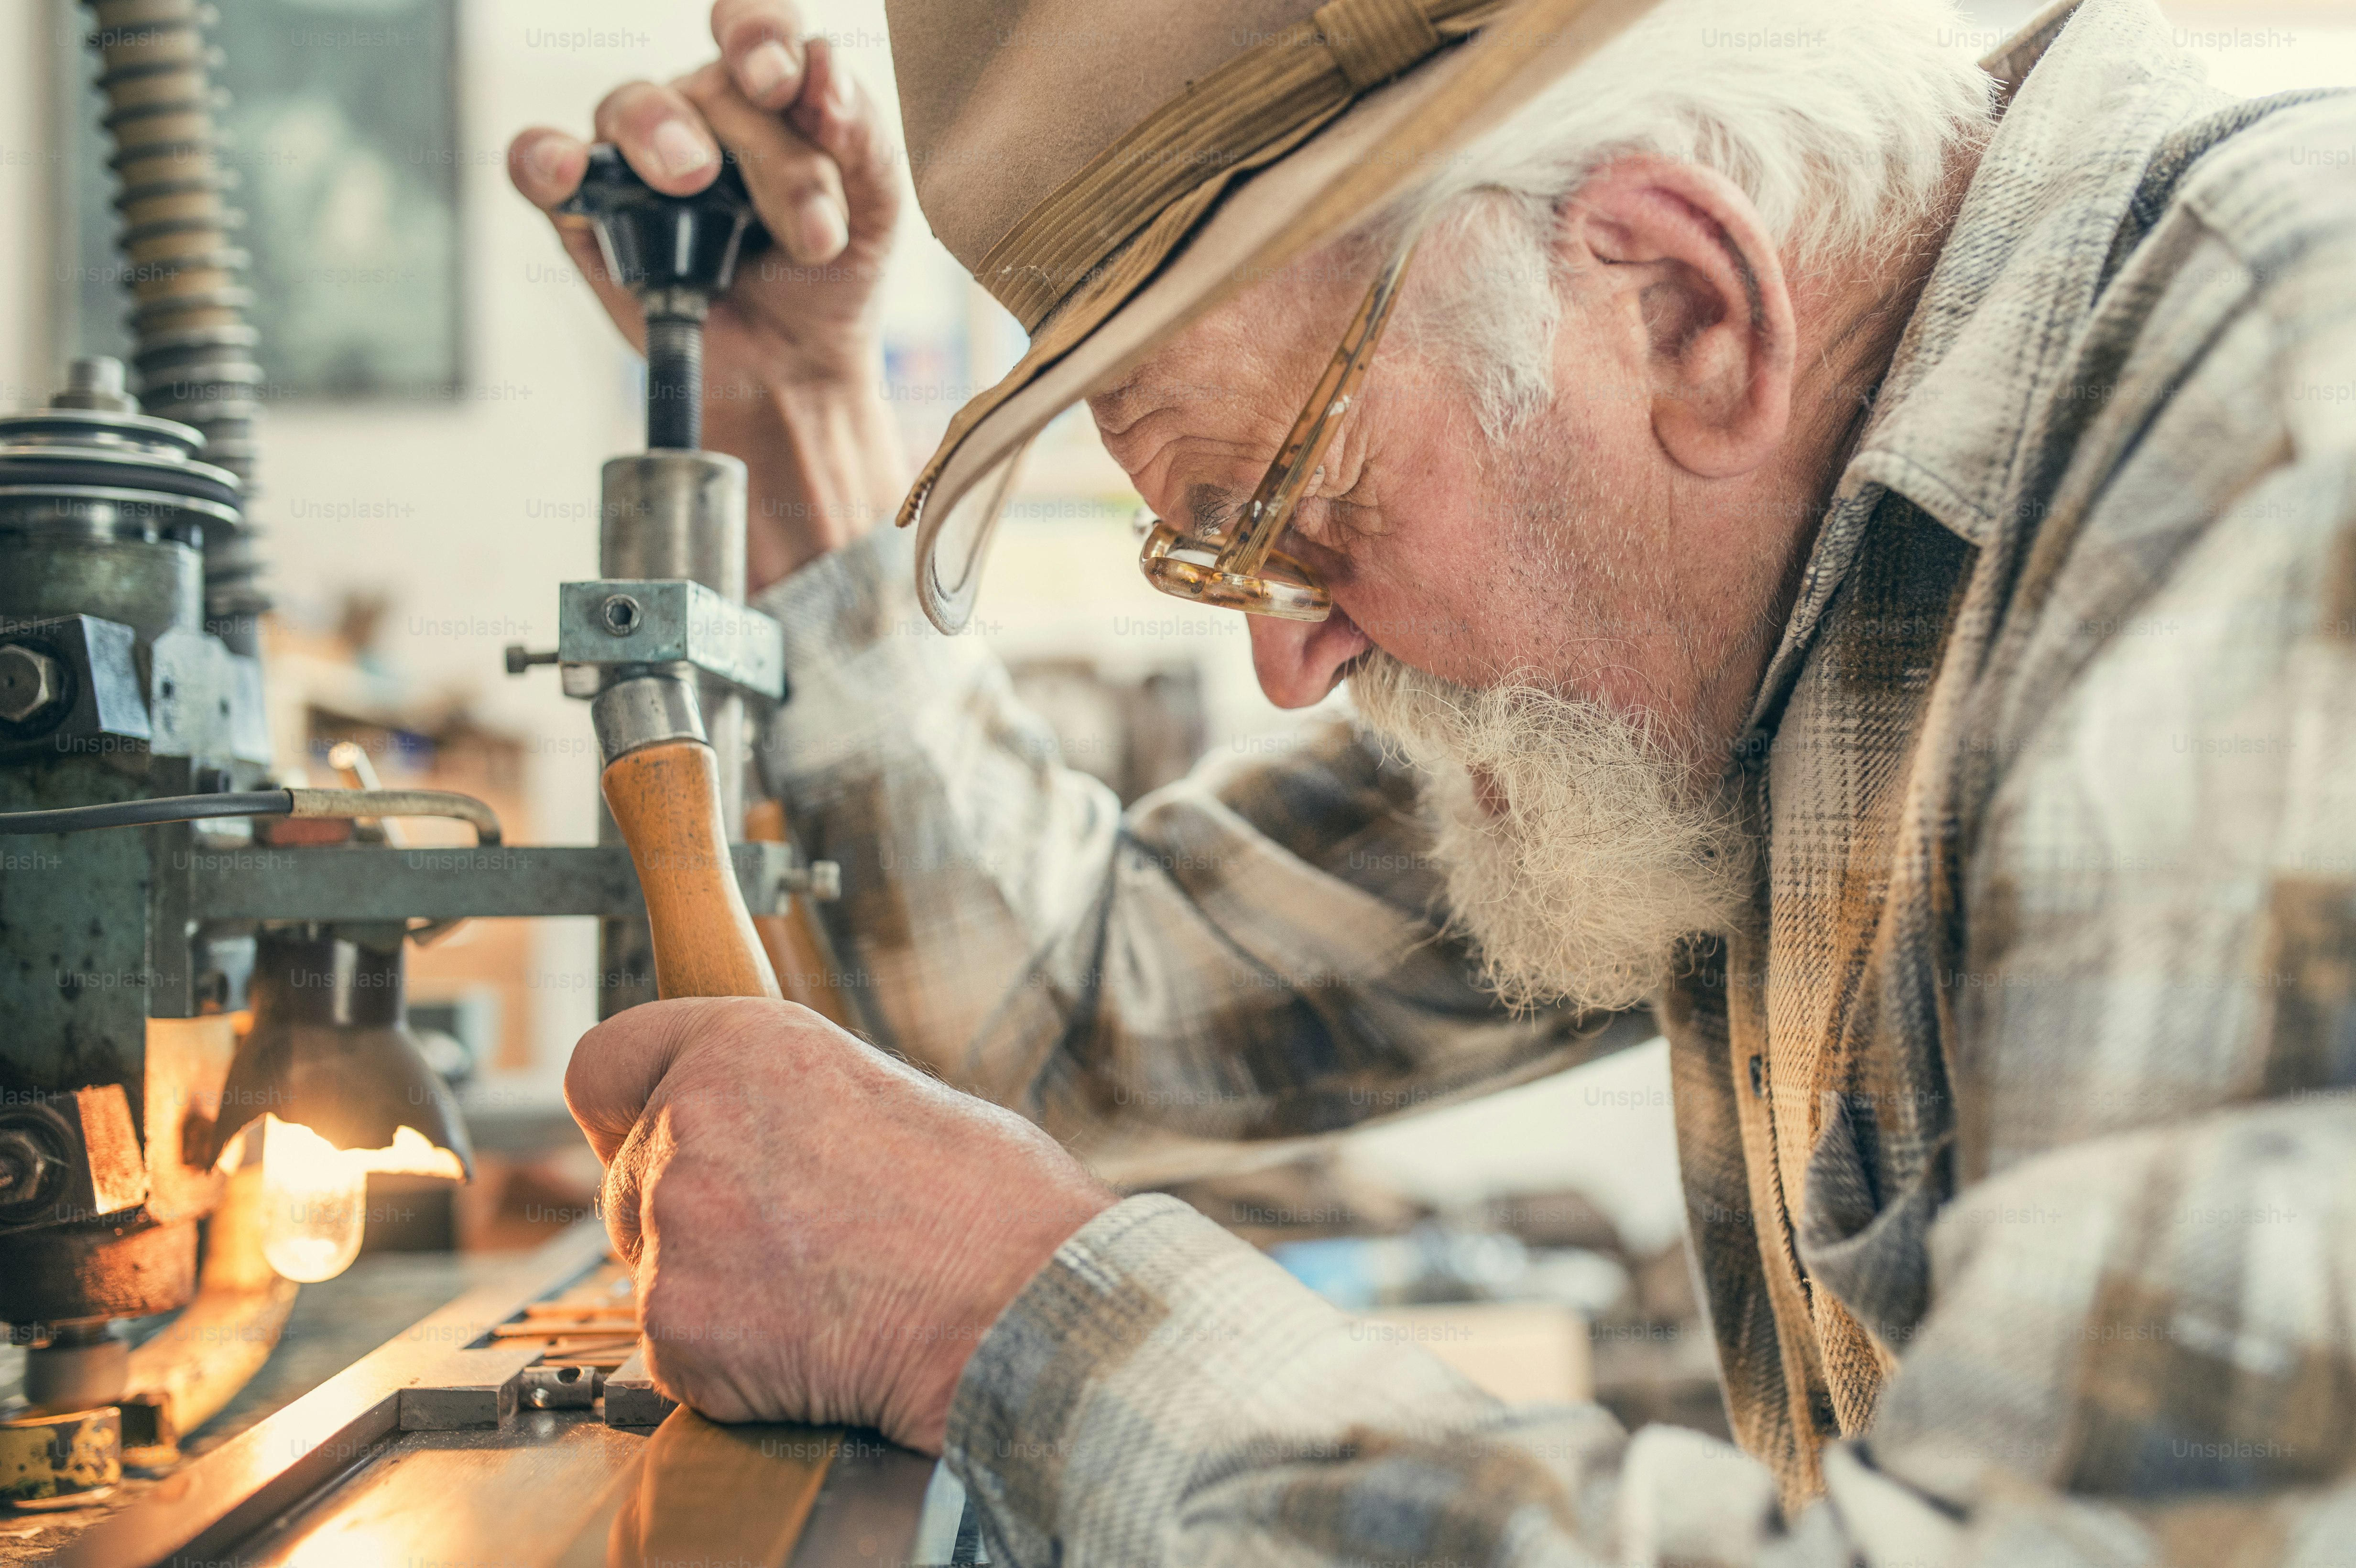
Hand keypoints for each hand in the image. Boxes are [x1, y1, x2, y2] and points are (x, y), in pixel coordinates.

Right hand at [506, 0, 905, 576]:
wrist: (796, 372)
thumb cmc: (832, 277)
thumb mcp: (876, 207)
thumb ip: (862, 133)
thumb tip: (825, 72)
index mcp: (769, 95)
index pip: (757, 30)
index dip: (763, 36)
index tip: (784, 82)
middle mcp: (698, 112)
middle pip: (713, 89)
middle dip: (769, 158)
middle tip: (808, 228)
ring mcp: (635, 158)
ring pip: (631, 107)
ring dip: (666, 140)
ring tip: (693, 185)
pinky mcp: (584, 211)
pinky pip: (539, 161)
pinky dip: (547, 158)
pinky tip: (567, 171)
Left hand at [565, 998, 1117, 1451]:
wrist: (1024, 1309)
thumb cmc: (993, 1209)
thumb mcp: (885, 1098)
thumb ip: (790, 1108)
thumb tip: (767, 1141)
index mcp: (744, 1045)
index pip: (606, 1063)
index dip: (623, 1111)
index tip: (642, 1139)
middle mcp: (690, 1121)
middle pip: (629, 1188)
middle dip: (692, 1224)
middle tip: (793, 1253)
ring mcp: (676, 1227)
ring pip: (657, 1277)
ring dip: (719, 1299)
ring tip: (826, 1302)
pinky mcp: (676, 1326)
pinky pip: (677, 1356)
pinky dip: (731, 1368)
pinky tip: (814, 1351)